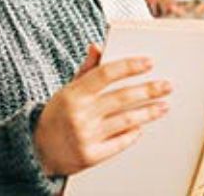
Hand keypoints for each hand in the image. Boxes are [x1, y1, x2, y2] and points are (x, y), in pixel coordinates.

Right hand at [34, 44, 171, 175]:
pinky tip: (142, 127)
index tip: (149, 62)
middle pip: (122, 98)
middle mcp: (80, 115)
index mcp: (73, 94)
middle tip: (167, 86)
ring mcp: (86, 137)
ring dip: (148, 113)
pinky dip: (133, 133)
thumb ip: (86, 70)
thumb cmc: (57, 117)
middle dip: (148, 90)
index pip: (105, 74)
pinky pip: (120, 142)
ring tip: (163, 106)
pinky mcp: (91, 156)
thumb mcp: (66, 91)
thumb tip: (98, 46)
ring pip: (126, 120)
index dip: (129, 66)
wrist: (37, 152)